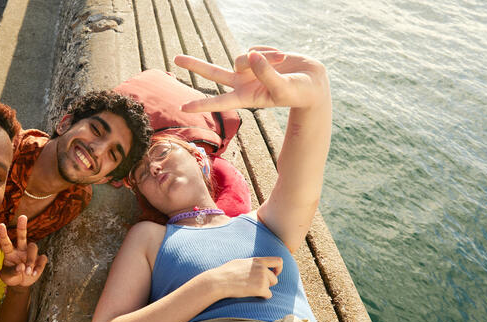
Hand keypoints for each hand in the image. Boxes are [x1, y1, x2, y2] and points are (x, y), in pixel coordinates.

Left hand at [0, 215, 47, 287]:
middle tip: (22, 217)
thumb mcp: (7, 277)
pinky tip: (34, 273)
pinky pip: (42, 259)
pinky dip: (39, 266)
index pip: (6, 243)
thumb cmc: (12, 277)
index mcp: (10, 253)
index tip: (1, 225)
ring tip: (28, 272)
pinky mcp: (39, 260)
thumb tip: (21, 267)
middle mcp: (20, 250)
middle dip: (22, 226)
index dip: (3, 235)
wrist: (21, 283)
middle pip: (22, 236)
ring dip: (31, 259)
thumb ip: (12, 272)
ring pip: (33, 247)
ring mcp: (30, 254)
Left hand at [174, 47, 329, 111]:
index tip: (183, 108)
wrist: (311, 81)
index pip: (219, 102)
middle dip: (195, 65)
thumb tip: (250, 56)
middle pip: (213, 73)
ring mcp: (248, 69)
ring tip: (280, 60)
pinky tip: (280, 57)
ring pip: (240, 56)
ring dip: (262, 56)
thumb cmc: (298, 92)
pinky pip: (256, 48)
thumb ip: (266, 73)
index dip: (201, 105)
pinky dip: (270, 51)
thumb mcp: (283, 87)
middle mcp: (242, 83)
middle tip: (175, 58)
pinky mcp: (256, 56)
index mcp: (246, 98)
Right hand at [206, 256, 282, 298]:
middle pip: (274, 278)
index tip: (274, 273)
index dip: (279, 268)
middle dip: (268, 283)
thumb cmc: (225, 273)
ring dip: (263, 289)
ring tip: (250, 289)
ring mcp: (262, 278)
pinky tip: (252, 295)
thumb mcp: (240, 262)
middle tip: (256, 286)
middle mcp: (262, 268)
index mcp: (257, 261)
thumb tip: (256, 265)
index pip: (278, 261)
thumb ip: (251, 263)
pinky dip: (262, 297)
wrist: (219, 281)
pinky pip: (268, 295)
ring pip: (270, 287)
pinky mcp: (261, 288)